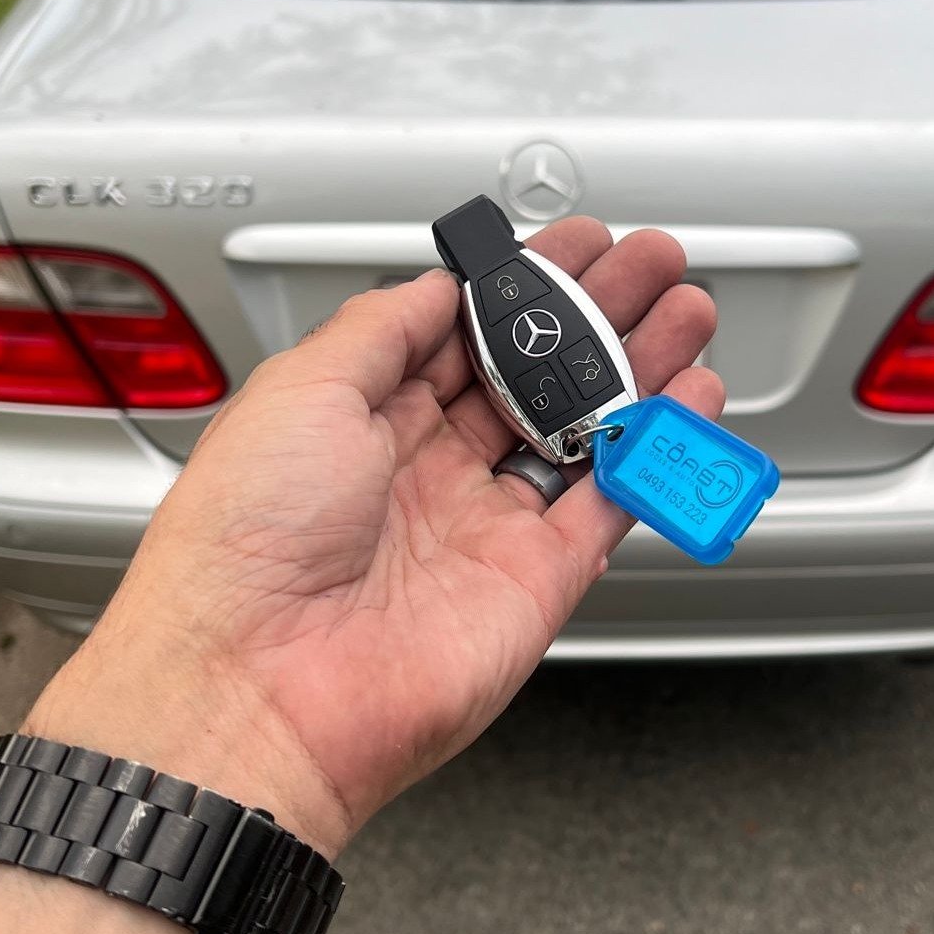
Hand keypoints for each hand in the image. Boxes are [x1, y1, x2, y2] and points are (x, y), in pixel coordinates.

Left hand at [29, 219, 720, 855]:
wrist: (257, 688)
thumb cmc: (244, 544)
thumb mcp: (298, 390)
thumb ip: (380, 328)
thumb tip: (436, 285)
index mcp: (361, 424)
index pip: (461, 336)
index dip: (522, 289)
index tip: (573, 246)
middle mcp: (425, 475)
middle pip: (533, 379)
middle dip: (596, 317)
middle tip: (652, 265)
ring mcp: (484, 529)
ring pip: (582, 433)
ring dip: (638, 370)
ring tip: (689, 313)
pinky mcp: (535, 583)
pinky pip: (611, 504)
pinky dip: (655, 453)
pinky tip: (688, 399)